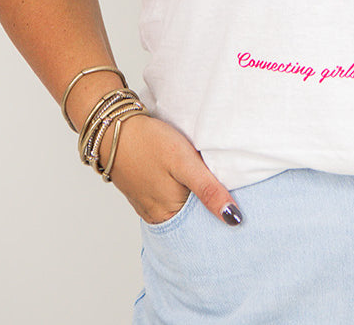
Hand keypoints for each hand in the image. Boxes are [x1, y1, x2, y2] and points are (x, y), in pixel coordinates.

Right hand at [105, 114, 243, 226]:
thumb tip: (233, 218)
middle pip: (191, 220)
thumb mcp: (184, 162)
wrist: (114, 126)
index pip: (203, 227)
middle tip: (228, 191)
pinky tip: (186, 180)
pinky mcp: (143, 192)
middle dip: (208, 210)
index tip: (239, 207)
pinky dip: (179, 192)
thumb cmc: (149, 142)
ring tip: (209, 185)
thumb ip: (208, 190)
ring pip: (179, 209)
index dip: (220, 217)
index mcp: (169, 215)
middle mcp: (157, 216)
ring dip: (193, 200)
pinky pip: (167, 199)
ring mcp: (148, 205)